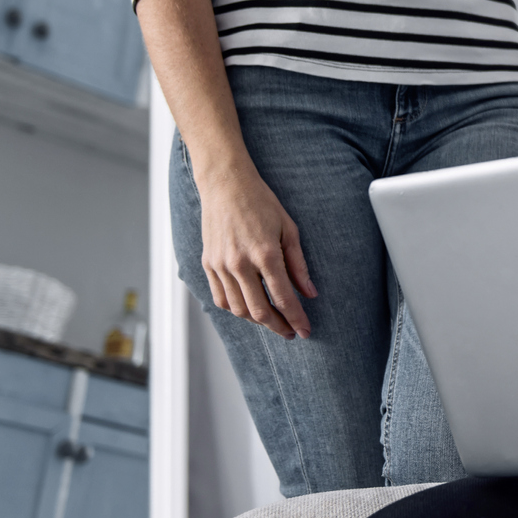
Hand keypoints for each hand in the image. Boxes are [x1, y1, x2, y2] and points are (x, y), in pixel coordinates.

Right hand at [196, 165, 317, 338]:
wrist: (226, 185)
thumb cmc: (261, 203)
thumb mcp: (289, 229)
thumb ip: (299, 264)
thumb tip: (309, 293)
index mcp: (265, 253)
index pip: (284, 298)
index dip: (296, 319)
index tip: (305, 330)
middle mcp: (240, 264)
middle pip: (259, 311)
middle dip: (278, 326)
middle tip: (291, 332)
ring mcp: (221, 266)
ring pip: (238, 309)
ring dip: (257, 321)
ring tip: (273, 321)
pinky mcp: (208, 264)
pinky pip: (220, 298)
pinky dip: (235, 309)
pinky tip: (249, 309)